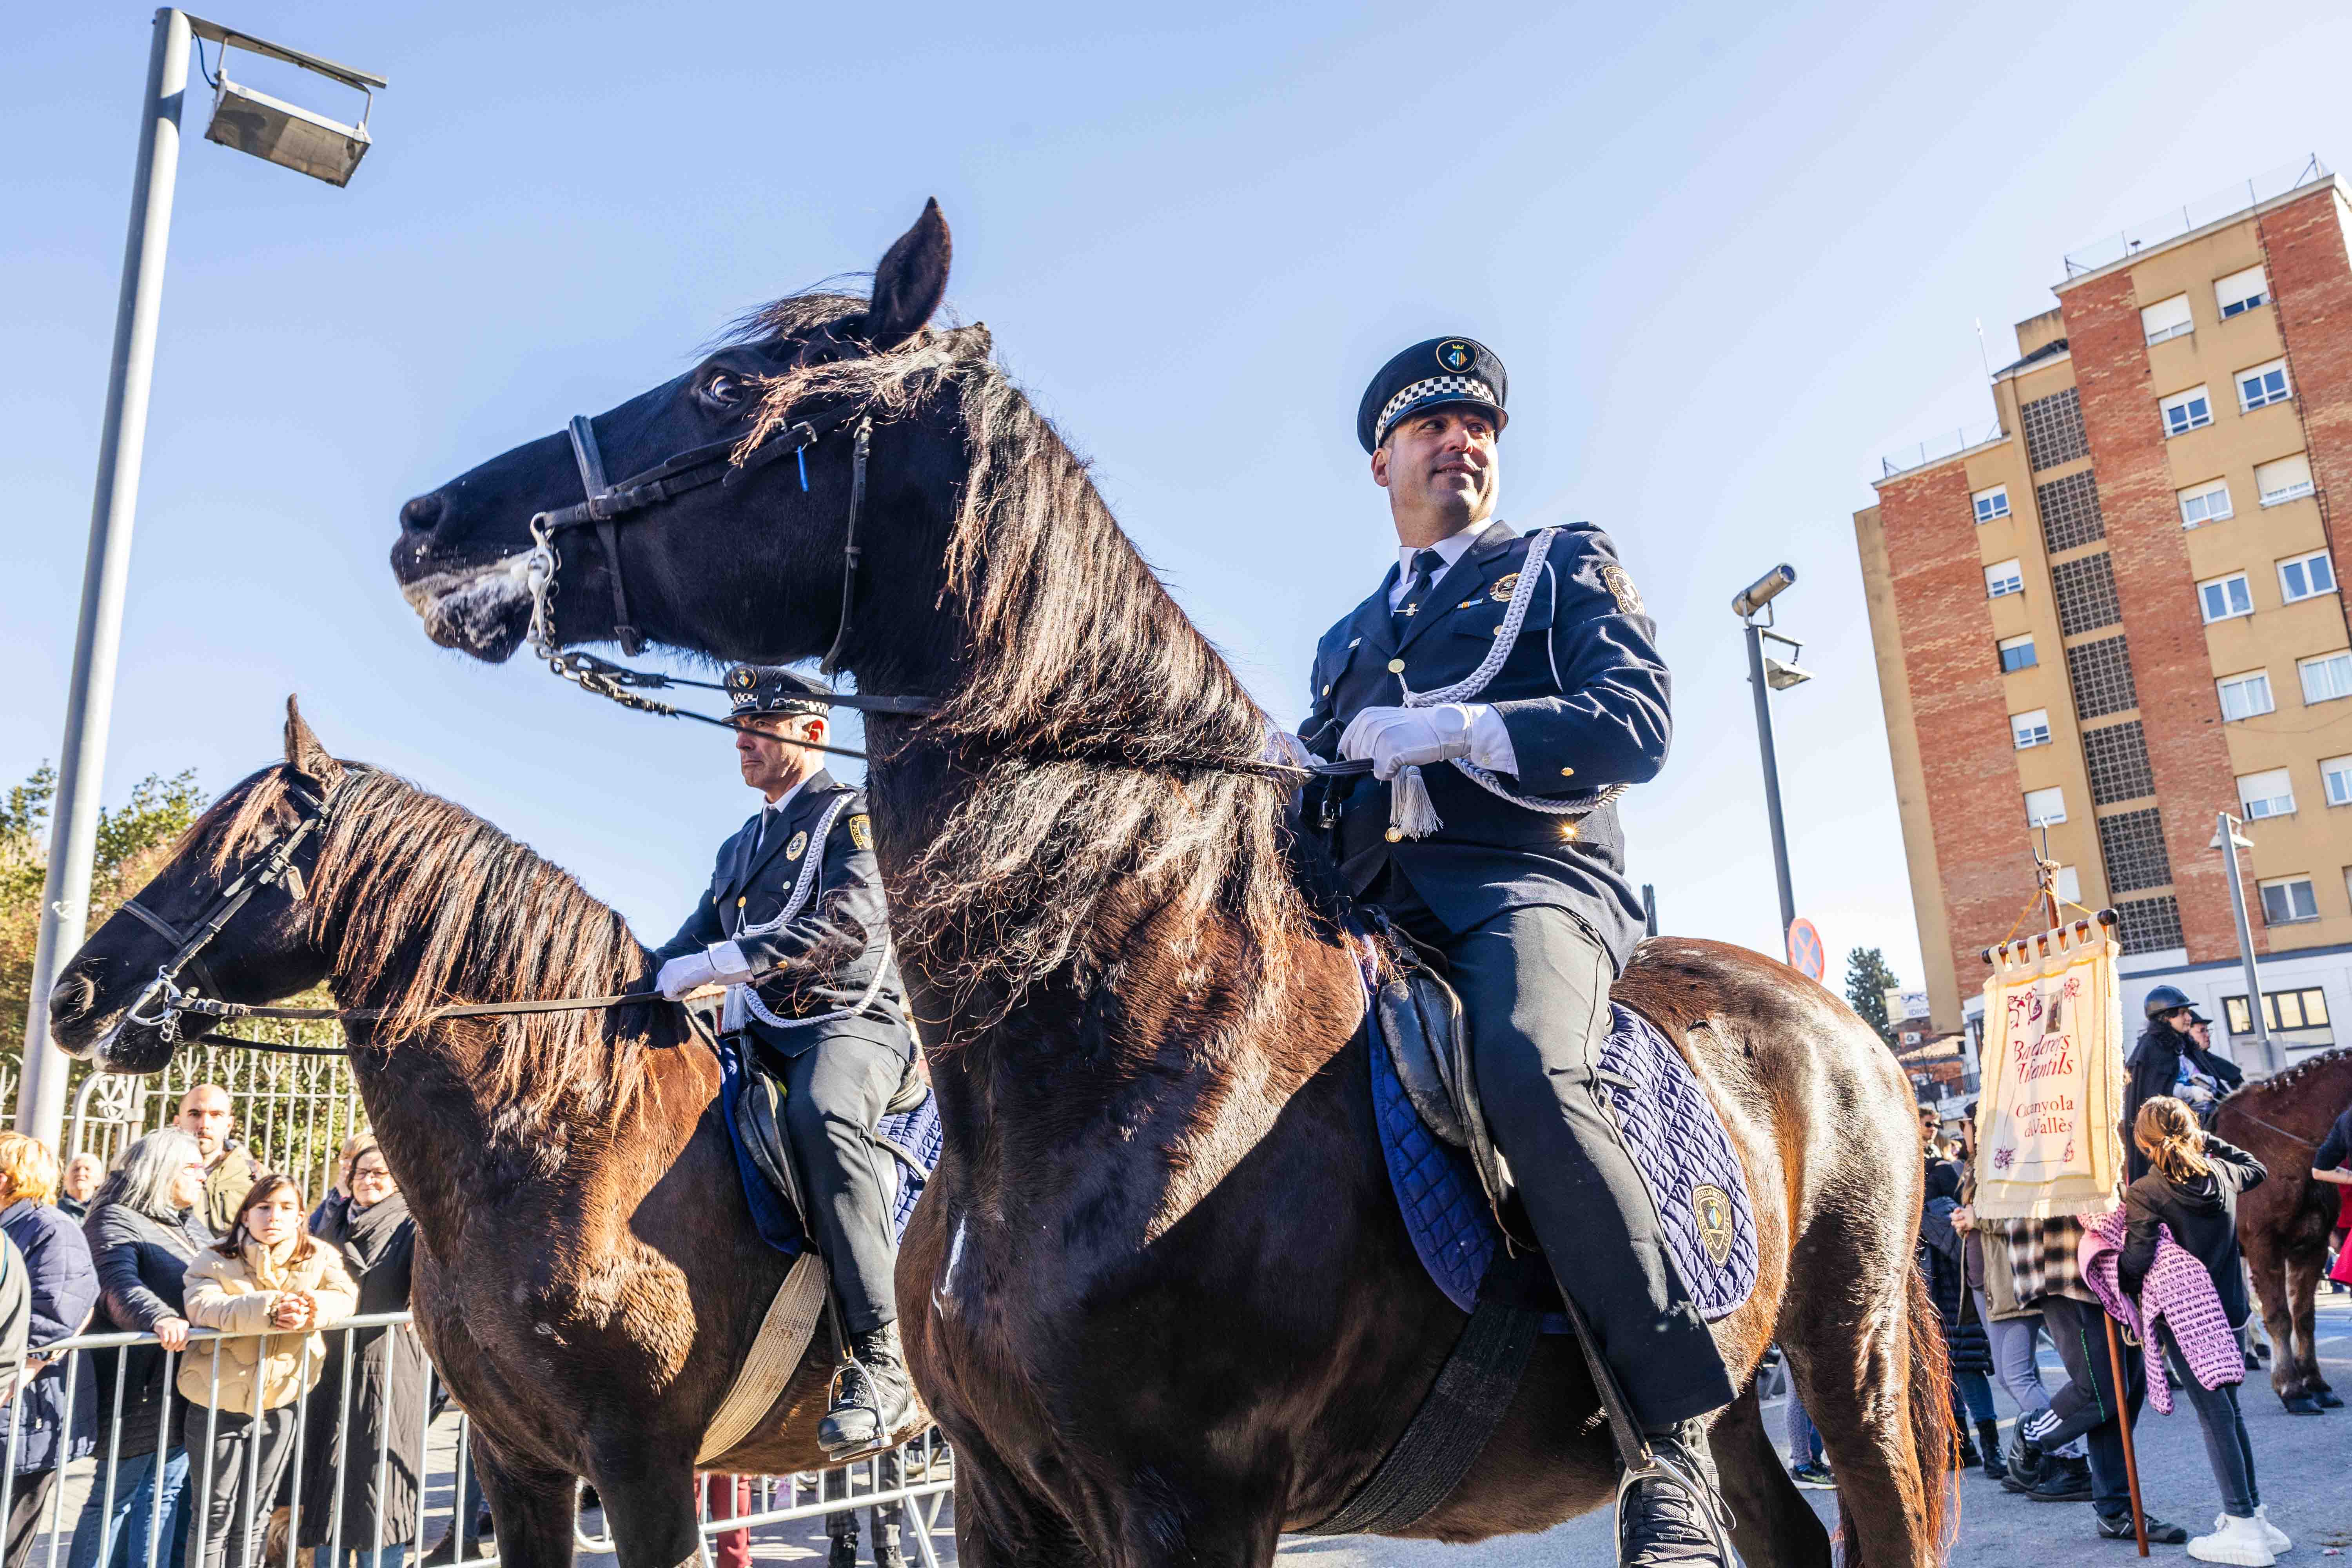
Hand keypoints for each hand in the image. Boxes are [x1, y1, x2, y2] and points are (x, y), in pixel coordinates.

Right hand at [154, 1316, 189, 1352]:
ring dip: (169, 1346)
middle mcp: (179, 1324)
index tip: (177, 1349)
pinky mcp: (163, 1328)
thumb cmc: (172, 1328)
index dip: (182, 1345)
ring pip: (173, 1341)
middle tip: (171, 1349)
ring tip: (167, 1347)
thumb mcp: (179, 1331)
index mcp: (184, 1324)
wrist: (161, 1320)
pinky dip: (164, 1344)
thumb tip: (183, 1348)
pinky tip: (163, 1344)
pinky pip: (165, 1340)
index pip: (186, 1338)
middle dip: (175, 1346)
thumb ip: (182, 1339)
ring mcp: (171, 1325)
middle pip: (180, 1339)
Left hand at [656, 951, 718, 1000]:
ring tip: (688, 988)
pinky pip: (670, 997)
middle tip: (683, 990)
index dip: (669, 985)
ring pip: (664, 993)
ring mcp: (665, 978)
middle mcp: (665, 970)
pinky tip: (688, 989)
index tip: (678, 987)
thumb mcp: (687, 970)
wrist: (708, 963)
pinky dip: (680, 996)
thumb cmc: (703, 966)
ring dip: (676, 994)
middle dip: (670, 991)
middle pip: (659, 987)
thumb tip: (677, 987)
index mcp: (669, 964)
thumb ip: (679, 976)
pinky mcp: (668, 986)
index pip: (662, 978)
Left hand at [1338, 705, 1473, 781]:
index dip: (1355, 754)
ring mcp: (1379, 739)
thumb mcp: (1385, 719)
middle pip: (1356, 756)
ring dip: (1381, 766)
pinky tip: (1401, 762)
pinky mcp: (1390, 753)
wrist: (1440, 728)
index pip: (1346, 743)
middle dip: (1370, 761)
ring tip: (1398, 755)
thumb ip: (1367, 731)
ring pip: (1368, 766)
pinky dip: (1390, 773)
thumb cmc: (1415, 727)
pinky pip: (1381, 774)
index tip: (1369, 755)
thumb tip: (1350, 750)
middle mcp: (1369, 725)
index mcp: (1366, 716)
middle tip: (1390, 753)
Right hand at [1950, 1205, 1973, 1234]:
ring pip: (1954, 1224)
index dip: (1955, 1210)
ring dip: (1958, 1224)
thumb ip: (1968, 1206)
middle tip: (1963, 1217)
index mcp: (1957, 1214)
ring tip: (1965, 1223)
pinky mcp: (1961, 1229)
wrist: (1975, 1222)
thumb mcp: (1971, 1209)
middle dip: (1956, 1217)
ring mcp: (1958, 1224)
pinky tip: (1962, 1228)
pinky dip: (1959, 1229)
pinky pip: (1957, 1230)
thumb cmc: (1972, 1214)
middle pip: (1952, 1218)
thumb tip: (1966, 1204)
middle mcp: (1956, 1219)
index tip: (1959, 1209)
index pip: (1953, 1212)